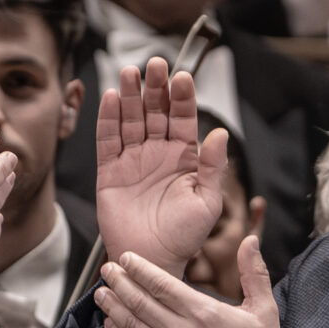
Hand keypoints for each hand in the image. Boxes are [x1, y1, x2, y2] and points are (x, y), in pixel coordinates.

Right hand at [93, 57, 232, 275]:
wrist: (152, 262)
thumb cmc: (184, 238)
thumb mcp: (208, 203)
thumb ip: (213, 168)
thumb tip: (220, 134)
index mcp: (184, 159)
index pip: (184, 119)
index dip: (183, 98)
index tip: (183, 78)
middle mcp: (158, 154)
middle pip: (156, 112)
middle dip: (156, 88)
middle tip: (156, 65)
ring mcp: (133, 160)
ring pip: (131, 120)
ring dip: (132, 96)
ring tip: (131, 72)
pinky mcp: (110, 172)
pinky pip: (108, 140)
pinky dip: (109, 119)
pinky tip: (113, 98)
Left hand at [94, 238, 288, 327]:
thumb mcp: (265, 309)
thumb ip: (254, 272)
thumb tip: (250, 241)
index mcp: (204, 313)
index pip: (161, 284)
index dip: (139, 268)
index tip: (126, 257)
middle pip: (140, 302)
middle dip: (119, 282)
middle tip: (107, 269)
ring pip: (132, 326)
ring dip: (113, 307)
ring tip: (101, 293)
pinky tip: (111, 325)